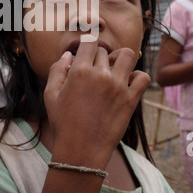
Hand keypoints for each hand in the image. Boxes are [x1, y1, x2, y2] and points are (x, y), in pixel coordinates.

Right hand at [44, 41, 150, 165]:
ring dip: (120, 58)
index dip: (86, 45)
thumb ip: (57, 69)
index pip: (89, 42)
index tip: (85, 53)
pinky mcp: (130, 99)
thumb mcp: (50, 94)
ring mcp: (118, 86)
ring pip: (127, 55)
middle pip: (104, 50)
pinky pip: (142, 77)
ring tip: (113, 69)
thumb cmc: (62, 123)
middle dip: (98, 56)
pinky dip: (137, 76)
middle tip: (94, 70)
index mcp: (80, 71)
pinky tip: (127, 83)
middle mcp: (101, 75)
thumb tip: (68, 55)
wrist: (80, 150)